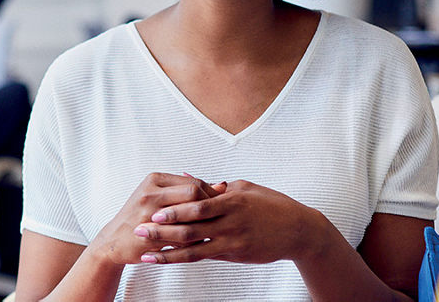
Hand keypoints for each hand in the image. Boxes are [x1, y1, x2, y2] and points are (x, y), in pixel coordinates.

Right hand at [87, 173, 224, 265]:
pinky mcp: (148, 234)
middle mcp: (150, 193)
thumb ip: (187, 190)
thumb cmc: (141, 217)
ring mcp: (148, 214)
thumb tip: (223, 185)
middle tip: (222, 218)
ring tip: (215, 230)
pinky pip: (181, 237)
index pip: (193, 182)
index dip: (212, 194)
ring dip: (205, 224)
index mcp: (154, 180)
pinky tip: (201, 244)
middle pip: (193, 193)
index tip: (222, 205)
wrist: (114, 240)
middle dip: (211, 207)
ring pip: (189, 215)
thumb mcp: (161, 196)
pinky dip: (194, 241)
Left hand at [135, 180, 327, 264]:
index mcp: (232, 200)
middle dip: (162, 230)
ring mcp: (233, 241)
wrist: (299, 231)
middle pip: (191, 228)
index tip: (153, 210)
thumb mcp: (246, 188)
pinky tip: (169, 259)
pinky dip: (185, 258)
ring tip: (146, 254)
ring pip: (195, 248)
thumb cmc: (271, 204)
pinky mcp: (236, 254)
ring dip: (168, 251)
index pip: (198, 205)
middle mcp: (231, 222)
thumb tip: (189, 178)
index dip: (174, 209)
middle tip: (139, 231)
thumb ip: (217, 186)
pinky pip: (206, 257)